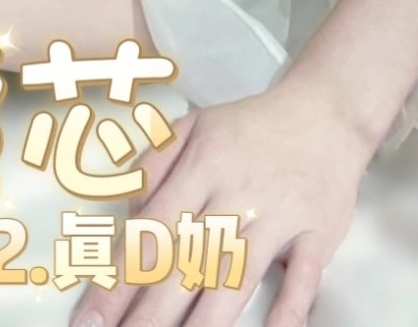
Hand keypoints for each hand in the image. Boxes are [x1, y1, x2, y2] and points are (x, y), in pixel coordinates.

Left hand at [68, 81, 372, 326]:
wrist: (327, 110)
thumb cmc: (254, 127)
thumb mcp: (195, 124)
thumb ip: (152, 163)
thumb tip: (124, 208)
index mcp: (202, 165)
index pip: (150, 232)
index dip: (117, 281)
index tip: (90, 319)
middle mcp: (236, 194)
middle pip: (185, 265)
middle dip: (148, 315)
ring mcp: (278, 216)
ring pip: (235, 278)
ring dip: (204, 323)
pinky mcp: (317, 233)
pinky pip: (302, 280)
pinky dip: (286, 313)